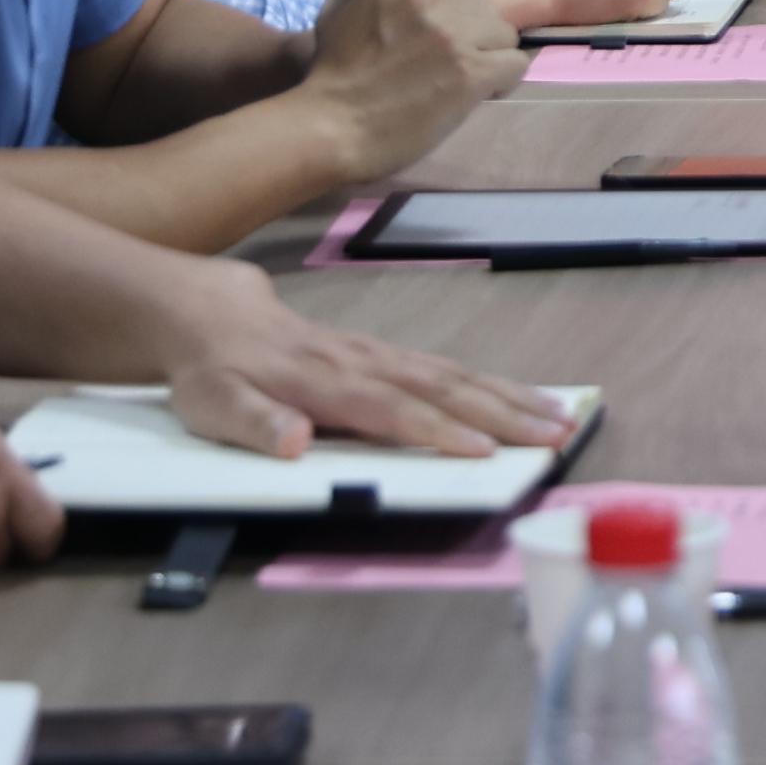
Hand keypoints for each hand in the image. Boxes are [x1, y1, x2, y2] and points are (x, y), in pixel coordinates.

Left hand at [158, 260, 568, 458]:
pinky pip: (443, 366)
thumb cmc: (211, 371)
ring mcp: (375, 353)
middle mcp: (359, 362)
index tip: (484, 451)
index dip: (436, 431)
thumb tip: (295, 441)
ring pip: (451, 373)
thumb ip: (253, 423)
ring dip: (507, 396)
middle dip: (501, 412)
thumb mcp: (212, 404)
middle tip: (556, 435)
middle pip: (439, 387)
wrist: (206, 313)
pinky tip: (518, 396)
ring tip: (560, 416)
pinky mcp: (382, 352)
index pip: (388, 409)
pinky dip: (487, 382)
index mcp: (321, 381)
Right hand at [302, 0, 527, 170]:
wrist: (333, 127)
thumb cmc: (333, 69)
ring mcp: (451, 30)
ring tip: (457, 75)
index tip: (434, 4)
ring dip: (484, 52)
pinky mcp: (470, 71)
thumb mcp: (342, 0)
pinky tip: (474, 92)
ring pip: (502, 28)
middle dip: (465, 22)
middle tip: (439, 54)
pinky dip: (499, 81)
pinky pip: (515, 63)